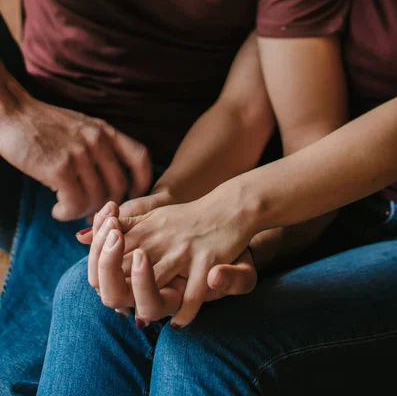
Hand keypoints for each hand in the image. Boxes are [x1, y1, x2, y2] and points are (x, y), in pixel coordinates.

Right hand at [0, 96, 150, 220]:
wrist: (13, 113)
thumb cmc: (43, 124)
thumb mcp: (81, 127)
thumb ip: (98, 146)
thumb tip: (107, 180)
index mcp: (106, 131)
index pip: (140, 158)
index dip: (142, 182)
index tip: (133, 196)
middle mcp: (98, 141)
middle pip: (119, 186)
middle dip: (107, 206)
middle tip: (91, 213)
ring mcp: (80, 154)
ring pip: (96, 199)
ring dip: (82, 212)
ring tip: (67, 210)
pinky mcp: (60, 168)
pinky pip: (75, 204)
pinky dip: (67, 213)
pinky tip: (57, 210)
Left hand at [84, 184, 255, 325]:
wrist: (229, 207)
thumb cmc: (187, 217)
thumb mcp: (151, 215)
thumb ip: (120, 227)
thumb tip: (79, 236)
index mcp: (145, 229)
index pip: (112, 253)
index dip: (104, 272)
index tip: (108, 284)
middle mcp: (160, 240)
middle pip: (125, 270)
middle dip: (118, 289)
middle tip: (121, 304)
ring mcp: (183, 251)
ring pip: (153, 282)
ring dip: (145, 299)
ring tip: (142, 315)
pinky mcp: (206, 261)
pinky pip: (192, 295)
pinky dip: (184, 313)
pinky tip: (177, 323)